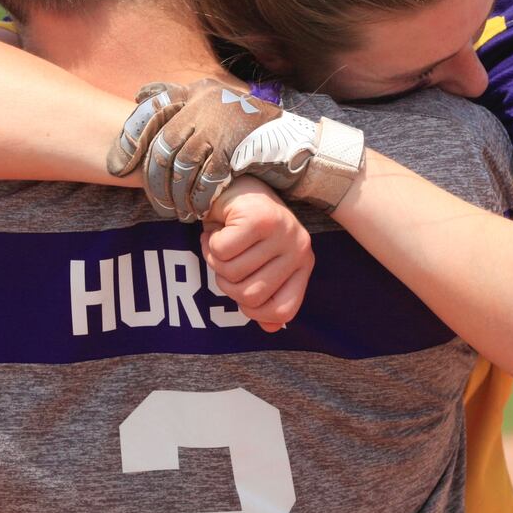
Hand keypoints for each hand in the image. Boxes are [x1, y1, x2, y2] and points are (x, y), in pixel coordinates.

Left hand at [109, 78, 364, 219]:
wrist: (294, 144)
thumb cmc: (249, 127)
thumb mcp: (215, 102)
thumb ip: (181, 97)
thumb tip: (141, 94)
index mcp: (197, 92)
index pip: (150, 114)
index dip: (131, 142)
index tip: (119, 168)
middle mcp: (205, 104)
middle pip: (163, 146)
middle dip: (154, 178)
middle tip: (156, 199)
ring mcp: (220, 126)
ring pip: (182, 166)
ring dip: (175, 193)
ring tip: (176, 210)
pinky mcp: (233, 149)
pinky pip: (206, 178)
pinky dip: (199, 197)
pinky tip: (198, 209)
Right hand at [203, 179, 313, 330]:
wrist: (234, 183)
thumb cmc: (246, 230)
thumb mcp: (260, 265)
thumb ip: (265, 296)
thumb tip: (271, 329)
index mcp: (303, 263)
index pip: (283, 311)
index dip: (254, 311)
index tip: (240, 294)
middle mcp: (299, 248)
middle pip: (250, 295)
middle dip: (226, 282)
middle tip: (225, 260)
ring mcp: (282, 232)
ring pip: (232, 273)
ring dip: (214, 260)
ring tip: (221, 241)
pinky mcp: (259, 218)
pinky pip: (222, 252)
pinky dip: (210, 243)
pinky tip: (217, 229)